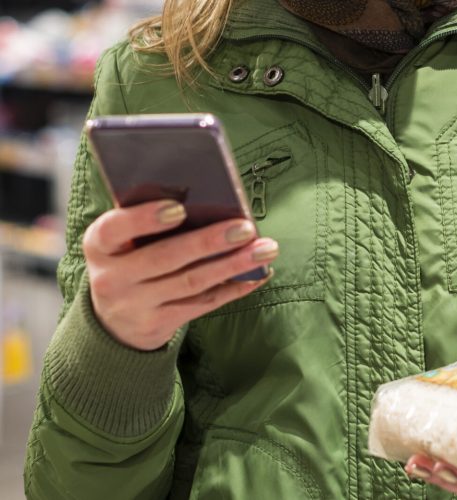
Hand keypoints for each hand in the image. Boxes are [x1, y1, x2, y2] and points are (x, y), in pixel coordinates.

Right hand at [84, 200, 277, 350]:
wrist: (115, 322)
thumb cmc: (129, 262)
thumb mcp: (123, 242)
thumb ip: (149, 222)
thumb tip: (206, 202)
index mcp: (99, 245)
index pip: (114, 229)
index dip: (145, 219)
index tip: (179, 208)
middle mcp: (112, 278)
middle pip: (166, 257)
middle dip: (209, 242)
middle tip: (245, 228)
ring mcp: (135, 305)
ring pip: (192, 282)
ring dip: (234, 264)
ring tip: (265, 249)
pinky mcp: (158, 324)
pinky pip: (203, 303)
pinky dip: (234, 288)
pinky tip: (258, 274)